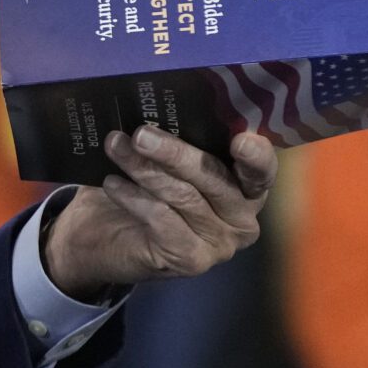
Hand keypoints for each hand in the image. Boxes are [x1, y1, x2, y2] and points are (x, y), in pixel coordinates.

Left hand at [41, 127, 275, 300]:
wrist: (105, 237)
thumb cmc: (144, 188)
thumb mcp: (164, 159)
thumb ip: (178, 139)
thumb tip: (158, 108)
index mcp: (246, 186)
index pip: (261, 170)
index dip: (256, 156)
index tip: (241, 140)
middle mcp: (242, 217)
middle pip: (215, 179)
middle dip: (175, 153)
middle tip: (140, 134)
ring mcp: (220, 243)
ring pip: (184, 197)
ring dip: (145, 170)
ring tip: (116, 147)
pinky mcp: (192, 260)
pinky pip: (163, 221)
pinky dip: (135, 199)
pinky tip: (113, 184)